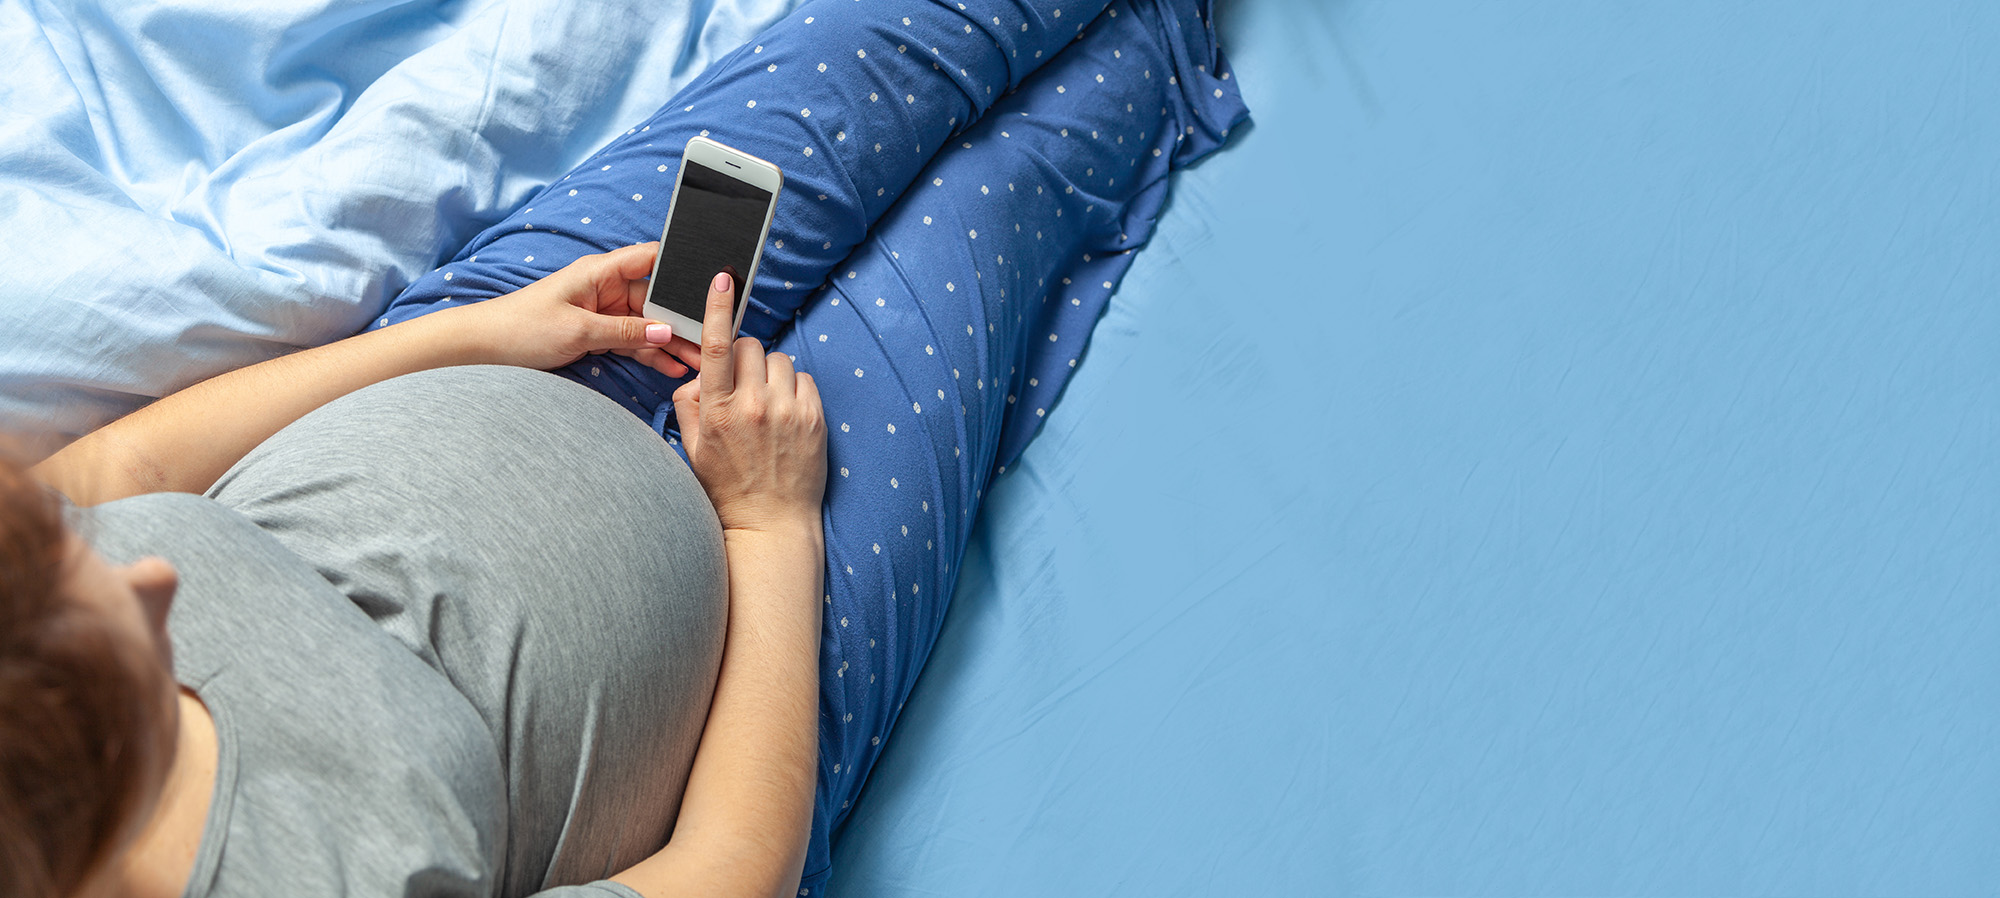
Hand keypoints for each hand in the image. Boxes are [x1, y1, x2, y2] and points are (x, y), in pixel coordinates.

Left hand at [460, 243, 703, 375]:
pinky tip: (671, 367)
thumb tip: (666, 332)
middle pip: (656, 299)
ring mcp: (603, 311)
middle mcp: (606, 287)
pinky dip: (649, 354)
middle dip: (682, 320)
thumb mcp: (579, 331)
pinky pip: (632, 341)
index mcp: (601, 272)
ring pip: (647, 324)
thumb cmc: (523, 328)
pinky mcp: (598, 333)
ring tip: (696, 363)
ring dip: (669, 343)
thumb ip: (626, 331)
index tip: (709, 285)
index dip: (682, 267)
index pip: (652, 259)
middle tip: (708, 341)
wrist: (485, 348)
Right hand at [673, 271, 827, 532]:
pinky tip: (786, 415)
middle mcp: (753, 406)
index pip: (716, 347)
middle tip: (742, 387)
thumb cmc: (727, 487)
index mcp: (717, 411)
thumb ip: (689, 404)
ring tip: (766, 406)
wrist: (770, 524)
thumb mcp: (692, 448)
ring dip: (770, 374)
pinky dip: (794, 390)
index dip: (718, 308)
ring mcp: (787, 411)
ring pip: (779, 360)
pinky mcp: (814, 418)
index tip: (724, 279)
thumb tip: (697, 375)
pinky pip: (803, 380)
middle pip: (750, 347)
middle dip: (743, 359)